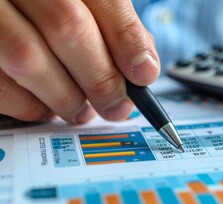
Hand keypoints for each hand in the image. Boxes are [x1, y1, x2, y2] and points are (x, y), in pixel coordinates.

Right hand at [0, 0, 159, 123]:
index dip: (128, 41)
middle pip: (68, 27)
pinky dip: (31, 105)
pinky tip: (46, 106)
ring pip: (29, 57)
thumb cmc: (48, 13)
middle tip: (117, 106)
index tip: (144, 74)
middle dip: (100, 78)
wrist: (6, 11)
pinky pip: (2, 84)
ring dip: (66, 97)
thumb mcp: (84, 6)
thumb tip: (142, 68)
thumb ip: (114, 28)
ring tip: (81, 110)